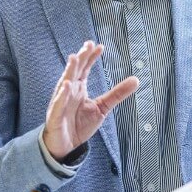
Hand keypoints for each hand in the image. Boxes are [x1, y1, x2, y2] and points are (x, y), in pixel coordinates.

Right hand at [42, 41, 137, 160]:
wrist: (65, 146)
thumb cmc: (80, 125)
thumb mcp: (102, 107)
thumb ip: (117, 93)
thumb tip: (136, 80)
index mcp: (78, 88)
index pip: (85, 69)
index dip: (91, 57)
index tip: (99, 46)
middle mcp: (68, 92)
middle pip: (75, 71)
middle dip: (81, 58)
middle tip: (88, 45)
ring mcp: (60, 102)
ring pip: (64, 83)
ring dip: (69, 70)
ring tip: (75, 58)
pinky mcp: (55, 116)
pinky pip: (58, 104)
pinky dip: (62, 95)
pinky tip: (67, 85)